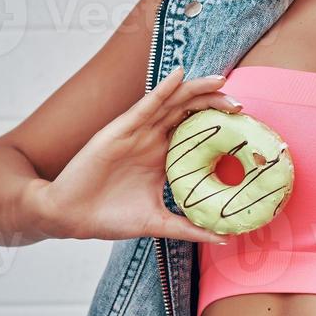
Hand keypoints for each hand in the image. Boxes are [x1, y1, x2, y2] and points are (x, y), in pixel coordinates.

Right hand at [36, 65, 237, 243]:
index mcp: (161, 158)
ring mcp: (136, 133)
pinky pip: (145, 106)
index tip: (244, 125)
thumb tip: (222, 239)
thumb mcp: (157, 222)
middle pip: (188, 113)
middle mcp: (151, 140)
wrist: (71, 216)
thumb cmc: (109, 217)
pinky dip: (163, 90)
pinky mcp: (119, 131)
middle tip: (239, 103)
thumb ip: (188, 228)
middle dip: (214, 103)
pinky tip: (178, 76)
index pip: (195, 132)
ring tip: (219, 79)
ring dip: (195, 90)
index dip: (217, 125)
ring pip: (171, 103)